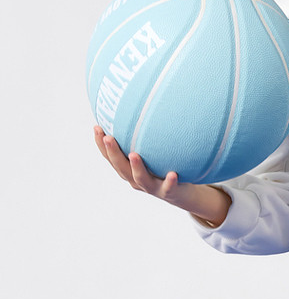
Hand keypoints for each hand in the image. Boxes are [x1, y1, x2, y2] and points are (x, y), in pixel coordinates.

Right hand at [93, 125, 230, 225]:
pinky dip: (169, 181)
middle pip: (121, 168)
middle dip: (112, 152)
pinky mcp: (168, 192)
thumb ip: (143, 136)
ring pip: (140, 179)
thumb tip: (139, 104)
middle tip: (108, 137)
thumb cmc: (163, 168)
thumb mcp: (151, 152)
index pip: (111, 157)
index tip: (96, 127)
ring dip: (136, 167)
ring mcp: (152, 187)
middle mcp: (136, 179)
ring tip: (134, 154)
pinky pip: (169, 187)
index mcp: (129, 169)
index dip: (101, 144)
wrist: (182, 193)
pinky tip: (172, 173)